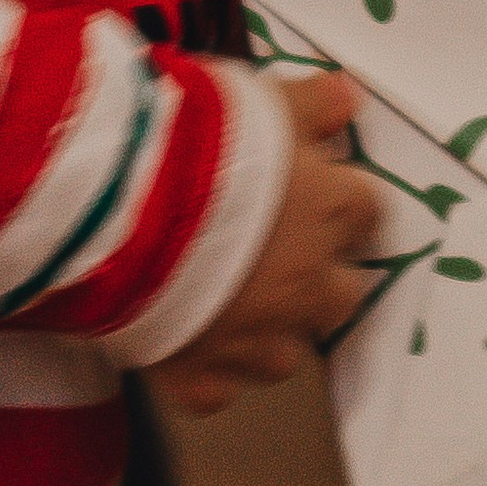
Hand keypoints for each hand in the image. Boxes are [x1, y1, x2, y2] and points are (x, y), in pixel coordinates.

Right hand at [150, 72, 381, 413]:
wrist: (118, 205)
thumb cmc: (196, 140)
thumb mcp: (261, 101)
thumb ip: (312, 102)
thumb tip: (350, 95)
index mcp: (329, 212)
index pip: (368, 211)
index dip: (342, 204)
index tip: (320, 196)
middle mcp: (306, 284)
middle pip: (341, 296)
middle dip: (318, 280)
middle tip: (279, 258)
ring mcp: (255, 341)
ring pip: (284, 356)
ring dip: (267, 335)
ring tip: (227, 306)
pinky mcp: (199, 379)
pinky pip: (215, 390)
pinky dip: (204, 372)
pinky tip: (180, 344)